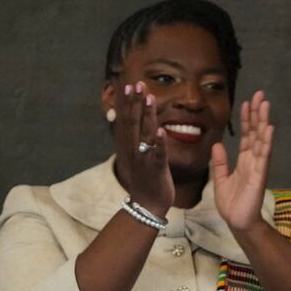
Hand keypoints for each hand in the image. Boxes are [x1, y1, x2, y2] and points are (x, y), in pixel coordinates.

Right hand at [110, 81, 172, 216]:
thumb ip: (137, 140)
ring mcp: (144, 159)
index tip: (131, 86)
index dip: (129, 103)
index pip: (128, 120)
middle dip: (136, 102)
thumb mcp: (137, 157)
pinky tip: (162, 130)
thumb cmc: (145, 179)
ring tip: (149, 97)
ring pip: (145, 133)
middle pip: (134, 122)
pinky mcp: (156, 169)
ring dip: (147, 115)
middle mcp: (134, 150)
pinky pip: (158, 154)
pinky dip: (159, 142)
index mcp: (131, 146)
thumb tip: (135, 124)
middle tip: (138, 84)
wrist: (146, 206)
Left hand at [211, 90, 273, 234]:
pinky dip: (267, 141)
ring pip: (262, 139)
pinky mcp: (260, 175)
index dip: (247, 119)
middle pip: (256, 132)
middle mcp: (253, 160)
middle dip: (257, 113)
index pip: (246, 135)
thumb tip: (217, 144)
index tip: (246, 102)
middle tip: (260, 94)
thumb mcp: (220, 180)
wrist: (237, 222)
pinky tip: (269, 127)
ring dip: (264, 121)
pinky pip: (264, 155)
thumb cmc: (231, 204)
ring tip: (265, 104)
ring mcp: (258, 166)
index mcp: (244, 161)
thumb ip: (220, 162)